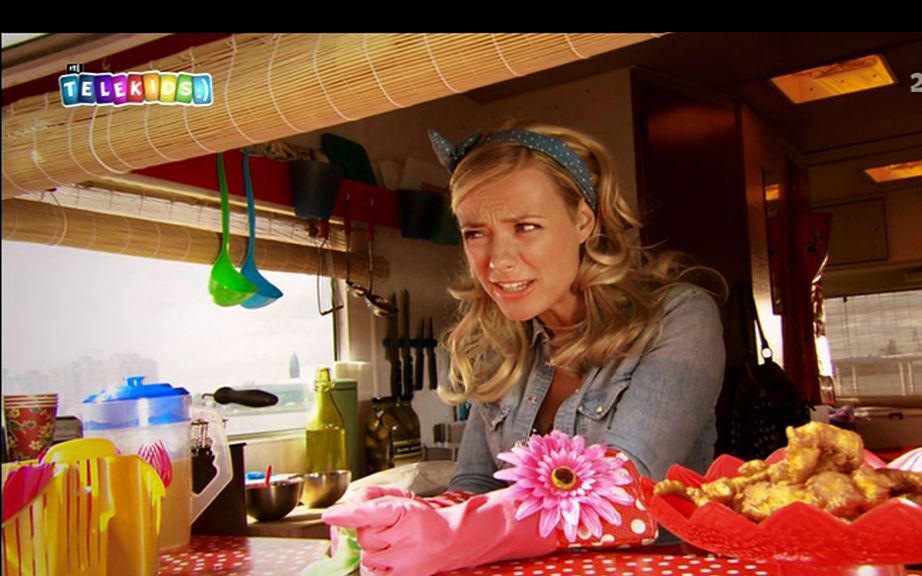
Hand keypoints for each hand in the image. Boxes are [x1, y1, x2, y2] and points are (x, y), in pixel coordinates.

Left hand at [323, 489, 556, 575]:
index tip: (328, 516)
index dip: (346, 514)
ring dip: (374, 549)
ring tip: (391, 543)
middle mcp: (404, 536)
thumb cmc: (424, 519)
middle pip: (364, 536)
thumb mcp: (403, 500)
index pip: (368, 513)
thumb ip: (376, 497)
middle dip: (370, 531)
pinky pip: (373, 572)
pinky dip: (375, 565)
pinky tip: (387, 556)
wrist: (449, 541)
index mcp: (403, 511)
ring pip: (367, 556)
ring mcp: (404, 559)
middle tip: (387, 528)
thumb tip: (354, 501)